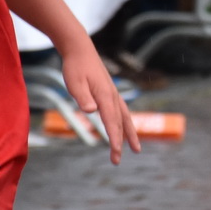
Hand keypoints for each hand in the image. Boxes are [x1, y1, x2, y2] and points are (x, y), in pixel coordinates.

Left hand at [60, 46, 139, 164]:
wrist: (80, 49)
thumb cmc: (75, 67)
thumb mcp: (74, 82)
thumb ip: (83, 97)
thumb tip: (91, 110)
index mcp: (105, 96)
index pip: (111, 121)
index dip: (114, 139)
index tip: (116, 153)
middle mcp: (112, 96)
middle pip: (121, 123)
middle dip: (122, 142)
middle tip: (118, 160)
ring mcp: (113, 94)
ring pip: (125, 117)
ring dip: (130, 134)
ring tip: (136, 148)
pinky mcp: (109, 92)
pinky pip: (121, 112)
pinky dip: (125, 123)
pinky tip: (124, 129)